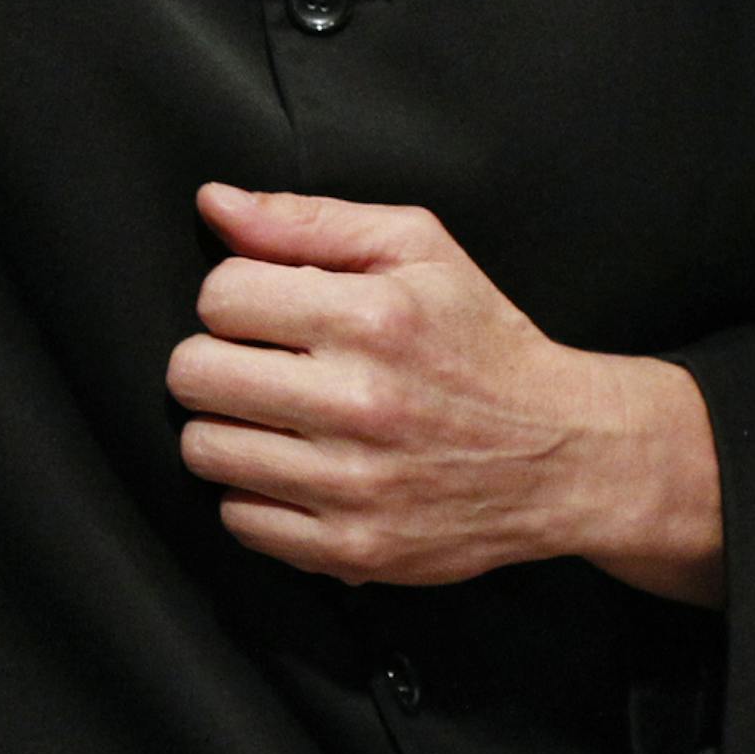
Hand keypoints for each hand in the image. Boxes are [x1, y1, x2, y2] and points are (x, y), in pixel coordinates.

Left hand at [166, 184, 722, 600]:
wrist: (559, 452)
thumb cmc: (480, 338)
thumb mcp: (415, 247)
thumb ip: (308, 220)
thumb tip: (214, 203)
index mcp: (371, 317)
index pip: (220, 296)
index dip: (233, 294)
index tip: (266, 307)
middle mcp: (359, 403)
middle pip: (194, 375)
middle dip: (213, 358)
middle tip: (257, 361)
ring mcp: (355, 486)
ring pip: (205, 450)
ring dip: (226, 426)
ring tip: (272, 414)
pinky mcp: (354, 550)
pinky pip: (241, 520)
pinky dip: (254, 492)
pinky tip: (295, 467)